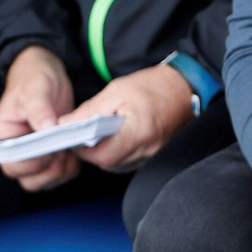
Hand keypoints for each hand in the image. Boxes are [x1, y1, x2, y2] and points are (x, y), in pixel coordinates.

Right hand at [0, 45, 75, 191]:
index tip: (52, 148)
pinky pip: (58, 174)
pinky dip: (69, 168)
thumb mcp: (36, 87)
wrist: (46, 74)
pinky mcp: (49, 155)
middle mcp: (15, 150)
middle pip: (27, 179)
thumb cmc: (34, 78)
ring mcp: (33, 155)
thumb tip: (46, 128)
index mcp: (3, 136)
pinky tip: (76, 150)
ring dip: (60, 171)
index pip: (13, 163)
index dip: (34, 161)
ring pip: (43, 181)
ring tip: (71, 149)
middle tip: (64, 151)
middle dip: (49, 170)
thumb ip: (39, 108)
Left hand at [65, 64, 195, 173]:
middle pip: (109, 164)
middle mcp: (147, 149)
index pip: (102, 155)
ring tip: (101, 135)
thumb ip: (89, 110)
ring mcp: (154, 155)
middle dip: (93, 152)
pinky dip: (120, 153)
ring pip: (119, 166)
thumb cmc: (153, 86)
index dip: (84, 150)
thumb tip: (65, 124)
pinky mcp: (156, 155)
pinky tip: (117, 139)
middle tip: (85, 136)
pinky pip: (130, 162)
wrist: (186, 87)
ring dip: (106, 153)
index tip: (75, 139)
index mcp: (137, 132)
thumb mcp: (117, 90)